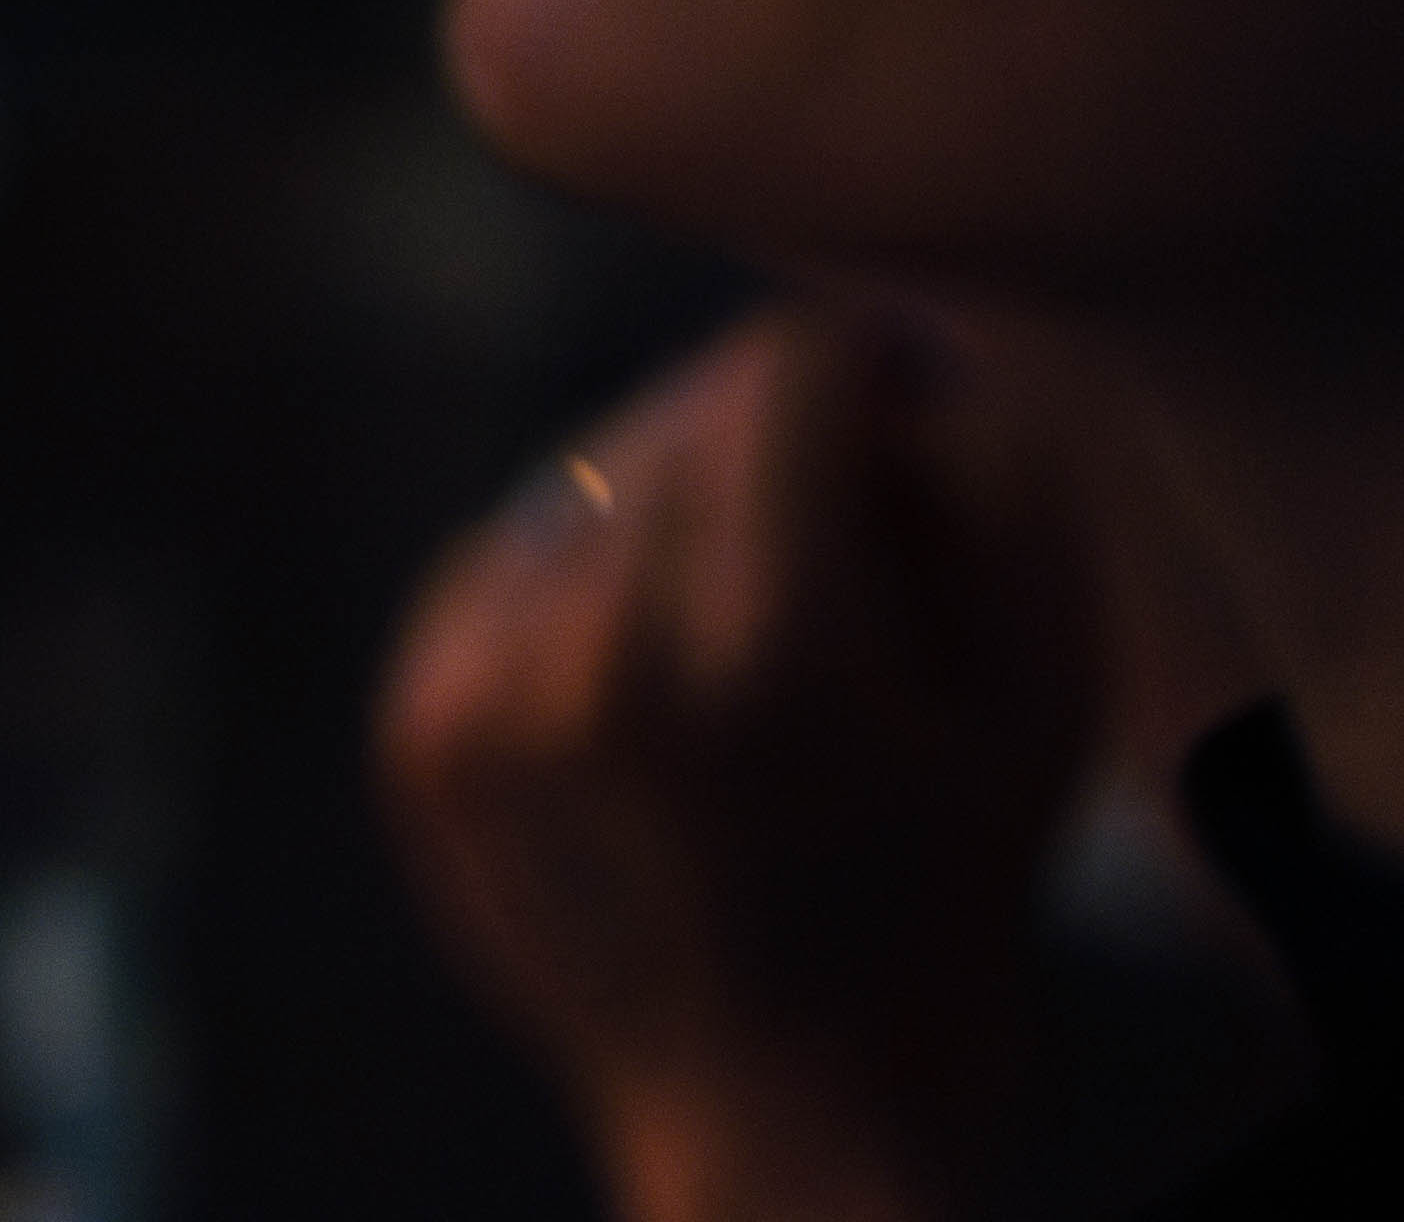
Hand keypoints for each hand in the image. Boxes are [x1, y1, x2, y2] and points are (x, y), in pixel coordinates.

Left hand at [377, 304, 1100, 1221]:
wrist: (782, 1111)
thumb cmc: (947, 894)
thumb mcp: (1042, 691)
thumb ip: (993, 476)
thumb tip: (891, 346)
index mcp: (774, 637)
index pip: (790, 361)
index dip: (866, 354)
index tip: (897, 385)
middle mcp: (604, 648)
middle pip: (687, 409)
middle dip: (775, 435)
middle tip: (843, 528)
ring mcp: (485, 688)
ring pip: (585, 476)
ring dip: (673, 506)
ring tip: (748, 627)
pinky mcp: (415, 724)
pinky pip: (502, 559)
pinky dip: (576, 583)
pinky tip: (650, 680)